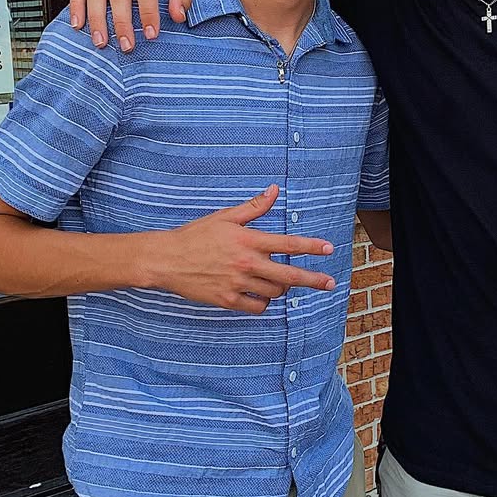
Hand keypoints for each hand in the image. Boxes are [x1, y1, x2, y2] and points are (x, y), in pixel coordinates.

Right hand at [145, 185, 336, 312]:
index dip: (311, 246)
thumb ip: (254, 207)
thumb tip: (275, 190)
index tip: (329, 249)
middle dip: (313, 280)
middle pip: (289, 275)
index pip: (288, 244)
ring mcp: (237, 283)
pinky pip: (257, 306)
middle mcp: (246, 263)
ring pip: (274, 292)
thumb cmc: (196, 235)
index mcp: (248, 240)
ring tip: (279, 280)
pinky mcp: (227, 300)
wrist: (166, 259)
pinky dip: (263, 302)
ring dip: (282, 287)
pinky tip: (261, 294)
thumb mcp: (226, 217)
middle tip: (329, 284)